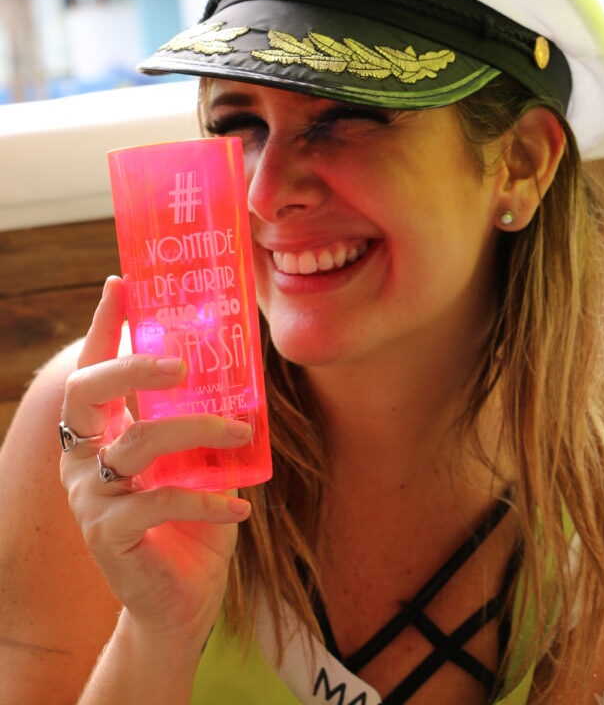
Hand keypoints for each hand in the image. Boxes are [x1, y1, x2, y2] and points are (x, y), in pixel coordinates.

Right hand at [59, 276, 251, 646]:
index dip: (103, 325)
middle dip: (134, 364)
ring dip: (197, 429)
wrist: (181, 601)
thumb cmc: (190, 519)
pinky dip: (207, 498)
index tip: (121, 283)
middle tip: (183, 361)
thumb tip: (240, 366)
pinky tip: (240, 506)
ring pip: (138, 442)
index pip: (93, 368)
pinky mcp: (110, 536)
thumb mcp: (194, 461)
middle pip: (89, 390)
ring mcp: (89, 498)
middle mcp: (83, 458)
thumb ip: (198, 419)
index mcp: (100, 433)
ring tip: (240, 431)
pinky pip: (161, 500)